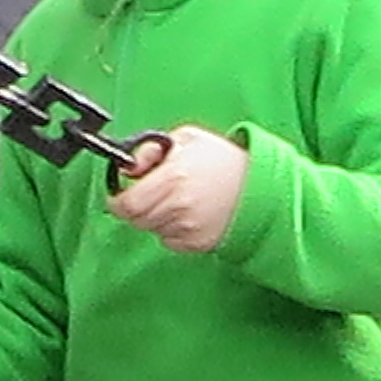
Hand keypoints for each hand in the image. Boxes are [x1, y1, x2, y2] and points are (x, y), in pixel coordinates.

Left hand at [108, 126, 248, 254]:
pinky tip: (189, 213)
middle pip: (136, 219)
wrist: (261, 185)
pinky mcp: (197, 243)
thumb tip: (127, 165)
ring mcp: (188, 228)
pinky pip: (170, 240)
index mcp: (173, 178)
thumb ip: (151, 149)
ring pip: (152, 229)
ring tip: (177, 199)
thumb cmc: (224, 159)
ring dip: (156, 217)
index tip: (120, 195)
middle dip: (137, 207)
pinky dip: (172, 229)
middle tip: (152, 193)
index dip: (118, 200)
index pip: (126, 204)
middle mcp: (178, 206)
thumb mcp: (187, 138)